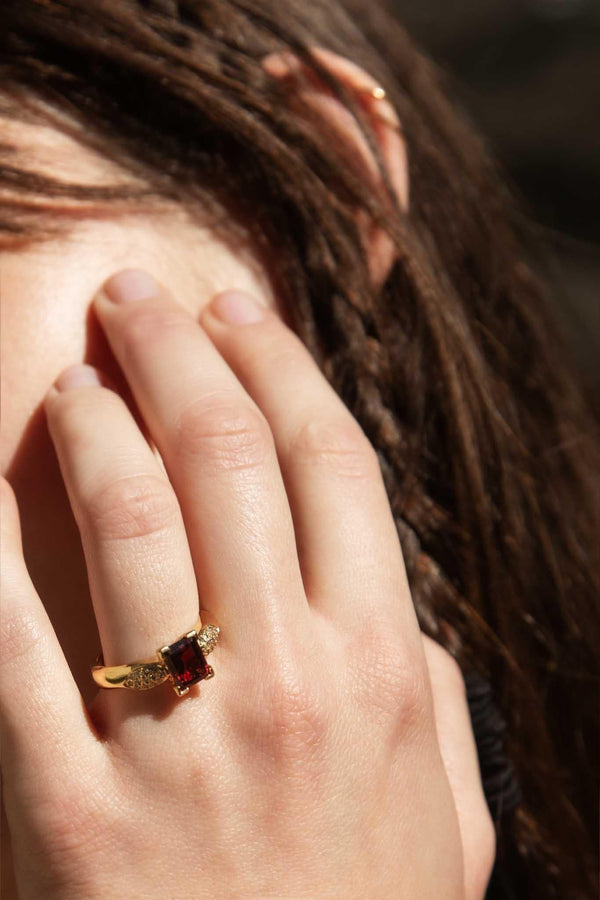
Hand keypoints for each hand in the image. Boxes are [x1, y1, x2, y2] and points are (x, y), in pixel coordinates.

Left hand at [1, 270, 494, 898]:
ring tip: (74, 373)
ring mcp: (182, 739)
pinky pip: (14, 638)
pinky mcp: (74, 810)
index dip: (279, 364)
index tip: (236, 309)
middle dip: (179, 350)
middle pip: (229, 456)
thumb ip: (439, 702)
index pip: (331, 460)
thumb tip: (405, 616)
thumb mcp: (446, 819)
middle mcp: (291, 677)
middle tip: (138, 295)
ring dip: (95, 420)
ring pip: (130, 515)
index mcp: (385, 666)